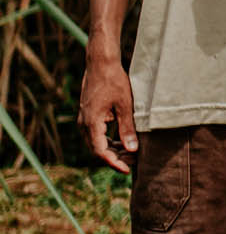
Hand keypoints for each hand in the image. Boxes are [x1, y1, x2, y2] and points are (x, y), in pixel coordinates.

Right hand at [79, 56, 137, 173]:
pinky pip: (97, 133)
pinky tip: (123, 142)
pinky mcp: (89, 115)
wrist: (101, 64)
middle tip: (133, 163)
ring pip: (97, 142)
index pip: (100, 151)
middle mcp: (84, 124)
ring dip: (112, 149)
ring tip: (131, 154)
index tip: (127, 170)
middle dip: (115, 158)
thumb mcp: (125, 105)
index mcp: (91, 123)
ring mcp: (85, 119)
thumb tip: (132, 149)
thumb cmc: (114, 81)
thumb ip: (127, 128)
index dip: (113, 162)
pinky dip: (109, 140)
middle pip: (97, 149)